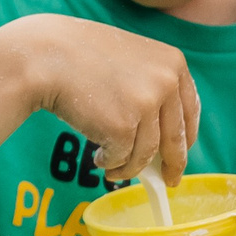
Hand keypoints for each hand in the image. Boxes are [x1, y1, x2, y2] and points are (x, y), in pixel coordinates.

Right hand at [13, 15, 199, 184]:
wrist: (46, 55)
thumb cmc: (80, 56)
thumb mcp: (129, 58)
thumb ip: (152, 84)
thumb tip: (164, 136)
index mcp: (173, 63)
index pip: (189, 110)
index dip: (186, 137)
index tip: (180, 154)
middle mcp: (167, 82)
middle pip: (176, 138)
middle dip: (171, 165)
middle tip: (166, 181)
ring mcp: (146, 104)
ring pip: (147, 154)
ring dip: (130, 167)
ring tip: (112, 167)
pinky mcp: (122, 127)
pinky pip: (123, 159)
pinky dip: (111, 164)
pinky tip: (97, 158)